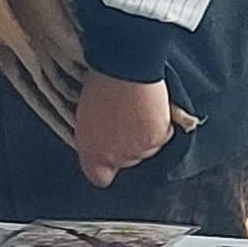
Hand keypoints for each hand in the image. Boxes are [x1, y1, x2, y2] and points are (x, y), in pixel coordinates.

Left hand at [73, 71, 174, 187]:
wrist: (124, 69)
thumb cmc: (99, 85)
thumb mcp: (83, 114)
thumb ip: (92, 135)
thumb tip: (99, 139)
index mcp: (91, 151)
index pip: (99, 177)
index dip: (104, 169)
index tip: (106, 158)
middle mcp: (116, 156)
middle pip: (126, 161)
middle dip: (125, 145)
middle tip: (123, 120)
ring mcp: (138, 149)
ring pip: (146, 150)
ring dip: (145, 136)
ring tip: (137, 110)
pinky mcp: (158, 138)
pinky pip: (163, 137)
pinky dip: (161, 125)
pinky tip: (152, 108)